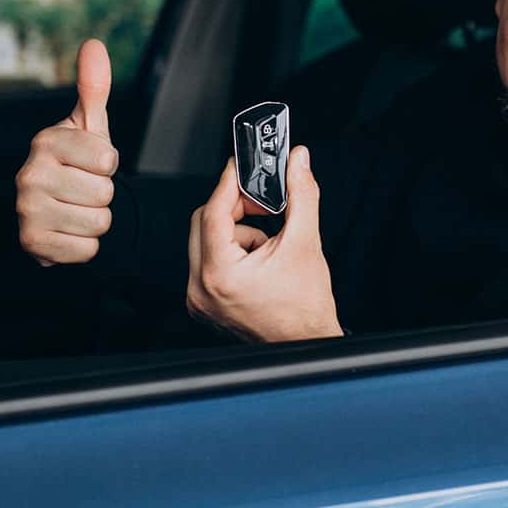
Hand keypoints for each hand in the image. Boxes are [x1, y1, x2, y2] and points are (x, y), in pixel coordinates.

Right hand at [15, 39, 118, 264]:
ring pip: (99, 223)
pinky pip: (86, 250)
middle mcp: (29, 174)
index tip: (91, 164)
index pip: (108, 160)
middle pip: (105, 194)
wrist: (55, 206)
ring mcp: (27, 210)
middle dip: (102, 195)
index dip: (108, 165)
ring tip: (77, 209)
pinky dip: (84, 246)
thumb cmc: (77, 163)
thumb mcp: (89, 125)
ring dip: (95, 221)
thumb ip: (94, 86)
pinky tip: (68, 231)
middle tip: (83, 189)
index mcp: (45, 142)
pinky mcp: (32, 243)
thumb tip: (94, 45)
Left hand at [186, 146, 341, 341]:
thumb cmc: (305, 309)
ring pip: (206, 241)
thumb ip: (301, 195)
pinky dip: (231, 252)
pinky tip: (258, 262)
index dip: (229, 184)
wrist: (307, 345)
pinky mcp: (204, 304)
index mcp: (221, 275)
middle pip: (203, 223)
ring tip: (268, 247)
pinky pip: (208, 261)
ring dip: (236, 233)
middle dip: (235, 210)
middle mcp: (201, 289)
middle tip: (264, 207)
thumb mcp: (305, 243)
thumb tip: (297, 162)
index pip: (213, 212)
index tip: (242, 168)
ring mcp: (200, 299)